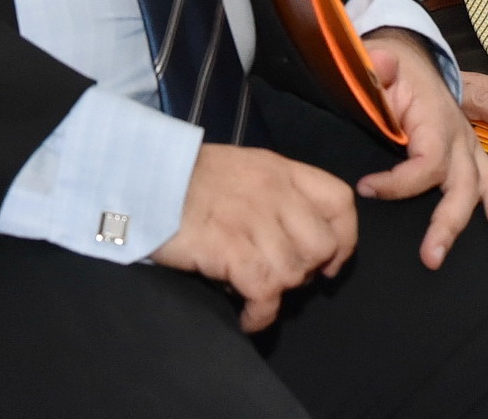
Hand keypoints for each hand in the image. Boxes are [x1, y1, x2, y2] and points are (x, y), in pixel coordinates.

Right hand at [150, 143, 356, 332]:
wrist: (142, 179)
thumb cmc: (187, 179)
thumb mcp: (243, 170)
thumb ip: (275, 194)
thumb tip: (295, 235)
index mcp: (281, 170)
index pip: (339, 201)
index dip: (345, 237)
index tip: (330, 262)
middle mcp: (274, 193)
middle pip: (322, 244)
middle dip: (308, 271)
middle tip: (281, 279)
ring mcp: (253, 220)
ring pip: (294, 272)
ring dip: (278, 294)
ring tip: (256, 296)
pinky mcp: (230, 248)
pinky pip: (265, 292)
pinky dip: (260, 314)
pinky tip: (247, 316)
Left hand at [356, 29, 487, 267]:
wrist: (410, 56)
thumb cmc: (392, 72)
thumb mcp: (376, 66)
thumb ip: (376, 68)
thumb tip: (381, 63)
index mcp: (436, 120)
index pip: (426, 161)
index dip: (398, 182)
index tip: (366, 188)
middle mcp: (462, 137)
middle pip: (463, 184)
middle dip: (451, 222)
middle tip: (433, 257)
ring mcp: (474, 147)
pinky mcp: (477, 154)